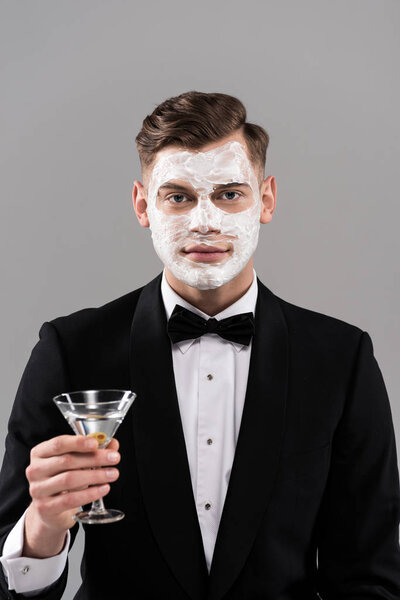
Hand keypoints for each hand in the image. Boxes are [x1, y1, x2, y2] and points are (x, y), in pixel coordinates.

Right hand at [24, 434, 119, 557]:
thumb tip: (113, 443)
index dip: (78, 442)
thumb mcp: (76, 462)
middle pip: (67, 461)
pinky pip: (70, 499)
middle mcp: (35, 469)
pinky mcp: (44, 508)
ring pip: (69, 479)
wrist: (50, 510)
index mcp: (40, 453)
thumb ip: (93, 451)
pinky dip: (90, 493)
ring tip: (113, 474)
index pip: (59, 443)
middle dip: (95, 458)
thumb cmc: (63, 479)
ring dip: (95, 475)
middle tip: (115, 458)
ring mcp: (38, 489)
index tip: (96, 443)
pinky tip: (103, 488)